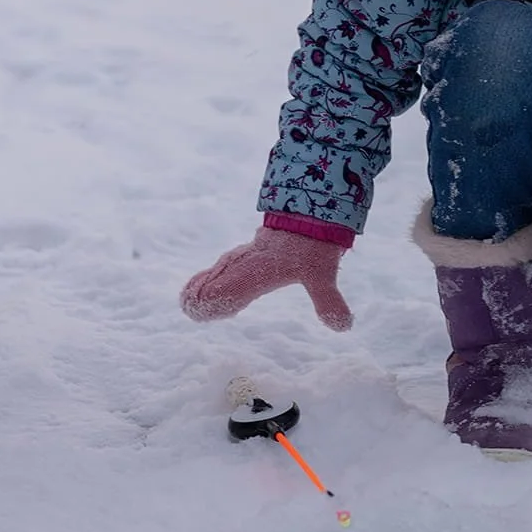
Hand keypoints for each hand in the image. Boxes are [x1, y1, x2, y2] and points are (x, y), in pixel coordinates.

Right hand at [180, 225, 352, 330]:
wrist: (313, 205)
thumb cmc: (315, 243)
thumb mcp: (323, 273)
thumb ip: (329, 301)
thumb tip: (344, 326)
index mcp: (259, 270)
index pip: (229, 290)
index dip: (213, 301)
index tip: (197, 310)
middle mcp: (248, 262)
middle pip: (219, 279)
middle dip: (203, 293)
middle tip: (188, 308)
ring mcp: (249, 254)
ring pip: (222, 269)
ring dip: (206, 284)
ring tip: (189, 299)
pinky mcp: (254, 249)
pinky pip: (228, 263)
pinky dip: (215, 274)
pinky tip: (211, 280)